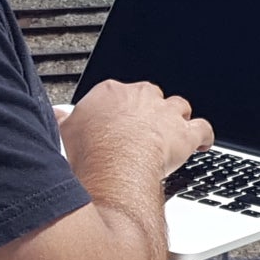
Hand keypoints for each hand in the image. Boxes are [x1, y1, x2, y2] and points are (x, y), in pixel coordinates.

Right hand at [61, 79, 209, 195]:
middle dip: (150, 111)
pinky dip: (205, 137)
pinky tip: (203, 144)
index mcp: (111, 93)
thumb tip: (55, 114)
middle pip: (151, 96)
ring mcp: (165, 113)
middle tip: (144, 130)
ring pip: (179, 107)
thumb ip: (63, 120)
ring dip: (177, 120)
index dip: (122, 108)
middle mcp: (141, 97)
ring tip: (173, 133)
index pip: (119, 93)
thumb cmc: (90, 152)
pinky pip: (203, 129)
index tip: (120, 120)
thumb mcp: (65, 133)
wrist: (114, 166)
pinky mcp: (185, 134)